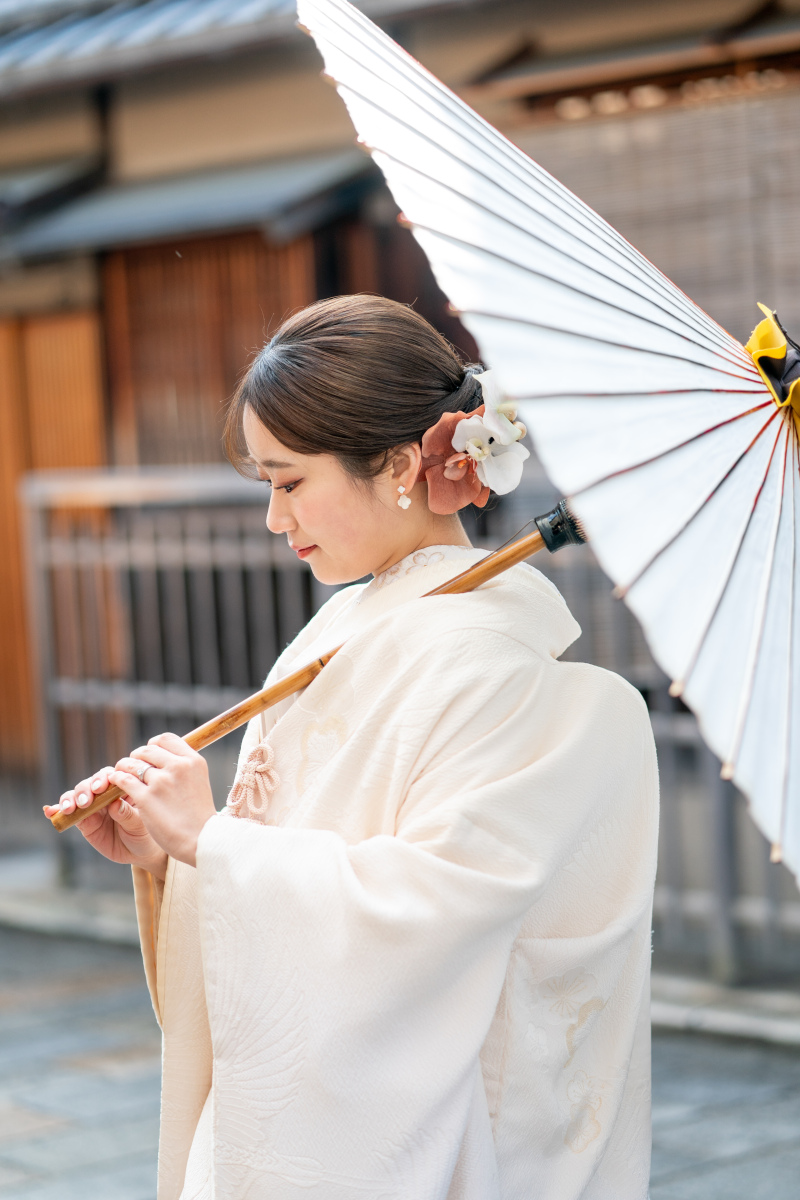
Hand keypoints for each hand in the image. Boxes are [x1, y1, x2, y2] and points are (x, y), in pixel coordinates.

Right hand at [43, 767, 167, 879]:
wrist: (139, 852)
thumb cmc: (145, 833)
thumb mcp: (140, 825)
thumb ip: (127, 814)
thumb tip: (114, 804)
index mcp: (123, 788)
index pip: (111, 776)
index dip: (103, 779)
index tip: (100, 788)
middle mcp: (106, 794)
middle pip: (91, 783)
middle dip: (85, 790)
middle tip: (86, 801)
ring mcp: (93, 806)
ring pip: (77, 796)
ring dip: (71, 799)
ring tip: (70, 809)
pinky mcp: (84, 821)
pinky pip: (69, 813)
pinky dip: (57, 810)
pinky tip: (50, 811)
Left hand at [107, 733, 216, 867]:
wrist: (201, 840)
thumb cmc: (199, 815)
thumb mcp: (199, 782)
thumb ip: (184, 768)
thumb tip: (166, 757)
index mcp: (193, 760)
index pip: (165, 739)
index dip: (153, 745)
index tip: (148, 756)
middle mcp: (178, 766)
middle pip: (147, 749)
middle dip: (136, 757)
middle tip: (131, 766)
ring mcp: (161, 781)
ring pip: (132, 763)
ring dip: (123, 767)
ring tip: (120, 774)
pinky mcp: (146, 798)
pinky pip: (124, 780)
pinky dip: (117, 779)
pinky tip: (115, 783)